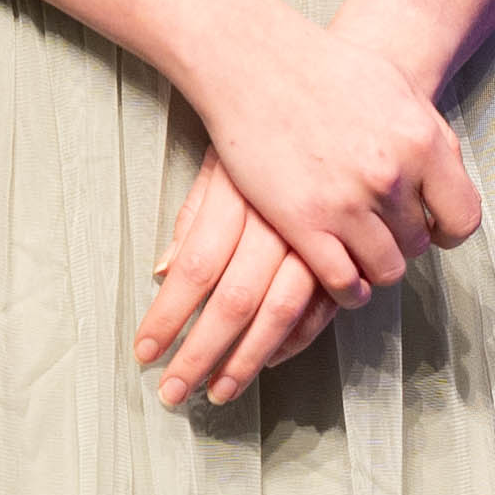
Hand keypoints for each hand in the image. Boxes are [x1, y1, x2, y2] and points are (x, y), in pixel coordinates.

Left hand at [135, 157, 339, 409]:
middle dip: (199, 353)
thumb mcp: (223, 161)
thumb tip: (161, 271)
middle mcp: (278, 221)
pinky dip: (294, 341)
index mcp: (239, 197)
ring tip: (218, 390)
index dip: (166, 316)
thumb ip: (194, 216)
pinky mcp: (349, 251)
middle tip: (173, 392)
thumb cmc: (269, 133)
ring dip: (246, 359)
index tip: (145, 352)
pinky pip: (322, 309)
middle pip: (232, 300)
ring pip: (279, 313)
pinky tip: (268, 360)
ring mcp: (318, 239)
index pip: (192, 269)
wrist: (342, 101)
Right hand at [173, 2, 481, 310]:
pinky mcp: (303, 223)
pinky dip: (349, 289)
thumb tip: (446, 184)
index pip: (462, 217)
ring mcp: (346, 202)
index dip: (449, 230)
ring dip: (376, 264)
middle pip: (417, 243)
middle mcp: (390, 176)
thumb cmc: (325, 69)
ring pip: (385, 268)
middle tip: (380, 227)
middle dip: (402, 239)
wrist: (255, 62)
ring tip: (361, 250)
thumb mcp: (397, 90)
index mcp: (421, 141)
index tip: (434, 230)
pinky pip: (343, 281)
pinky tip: (345, 281)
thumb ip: (430, 139)